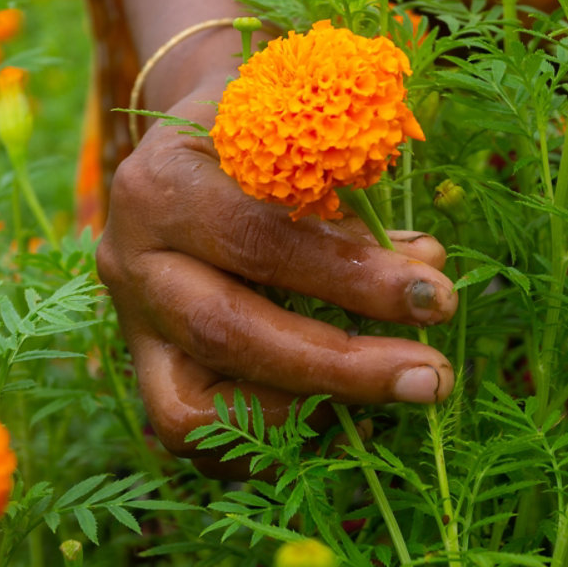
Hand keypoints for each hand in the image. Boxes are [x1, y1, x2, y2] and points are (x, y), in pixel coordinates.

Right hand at [97, 75, 457, 475]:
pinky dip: (276, 439)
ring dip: (306, 416)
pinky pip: (198, 436)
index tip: (435, 296)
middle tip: (431, 377)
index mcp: (160, 183)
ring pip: (194, 409)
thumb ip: (353, 191)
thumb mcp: (304, 128)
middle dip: (339, 366)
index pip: (256, 240)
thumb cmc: (269, 127)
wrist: (202, 142)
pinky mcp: (148, 372)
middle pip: (225, 332)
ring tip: (392, 396)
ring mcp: (133, 324)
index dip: (350, 277)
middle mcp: (131, 259)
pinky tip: (348, 413)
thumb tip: (426, 267)